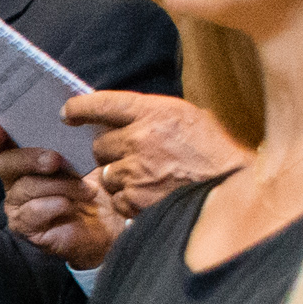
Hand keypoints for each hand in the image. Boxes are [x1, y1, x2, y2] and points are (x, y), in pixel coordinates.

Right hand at [0, 124, 118, 269]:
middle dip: (31, 158)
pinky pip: (33, 212)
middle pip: (7, 162)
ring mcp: (19, 205)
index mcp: (27, 155)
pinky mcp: (26, 227)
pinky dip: (57, 205)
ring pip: (26, 187)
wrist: (115, 220)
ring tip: (87, 189)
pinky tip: (73, 206)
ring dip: (60, 185)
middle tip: (56, 160)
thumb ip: (78, 127)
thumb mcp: (92, 150)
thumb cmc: (100, 181)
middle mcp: (16, 180)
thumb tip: (74, 104)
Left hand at [72, 91, 250, 219]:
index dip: (80, 108)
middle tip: (134, 158)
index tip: (68, 112)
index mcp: (154, 112)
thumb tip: (124, 119)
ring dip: (121, 178)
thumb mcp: (189, 118)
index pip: (103, 103)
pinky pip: (118, 198)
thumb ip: (154, 116)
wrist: (233, 186)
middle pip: (99, 145)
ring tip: (150, 179)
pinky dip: (130, 200)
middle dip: (111, 153)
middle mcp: (140, 138)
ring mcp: (136, 170)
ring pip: (107, 174)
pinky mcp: (136, 198)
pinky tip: (152, 196)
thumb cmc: (214, 152)